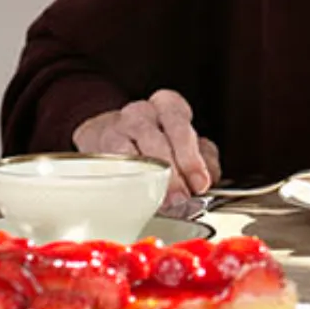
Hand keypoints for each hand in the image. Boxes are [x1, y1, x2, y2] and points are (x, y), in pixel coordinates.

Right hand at [72, 90, 219, 201]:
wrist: (106, 134)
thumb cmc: (152, 140)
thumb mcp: (184, 142)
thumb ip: (203, 158)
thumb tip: (209, 179)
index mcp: (169, 106)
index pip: (181, 127)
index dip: (192, 158)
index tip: (201, 183)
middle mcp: (142, 111)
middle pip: (159, 140)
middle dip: (173, 172)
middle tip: (182, 197)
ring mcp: (118, 127)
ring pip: (136, 153)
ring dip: (151, 181)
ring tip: (163, 201)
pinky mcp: (99, 145)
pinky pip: (114, 163)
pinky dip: (128, 180)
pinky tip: (138, 194)